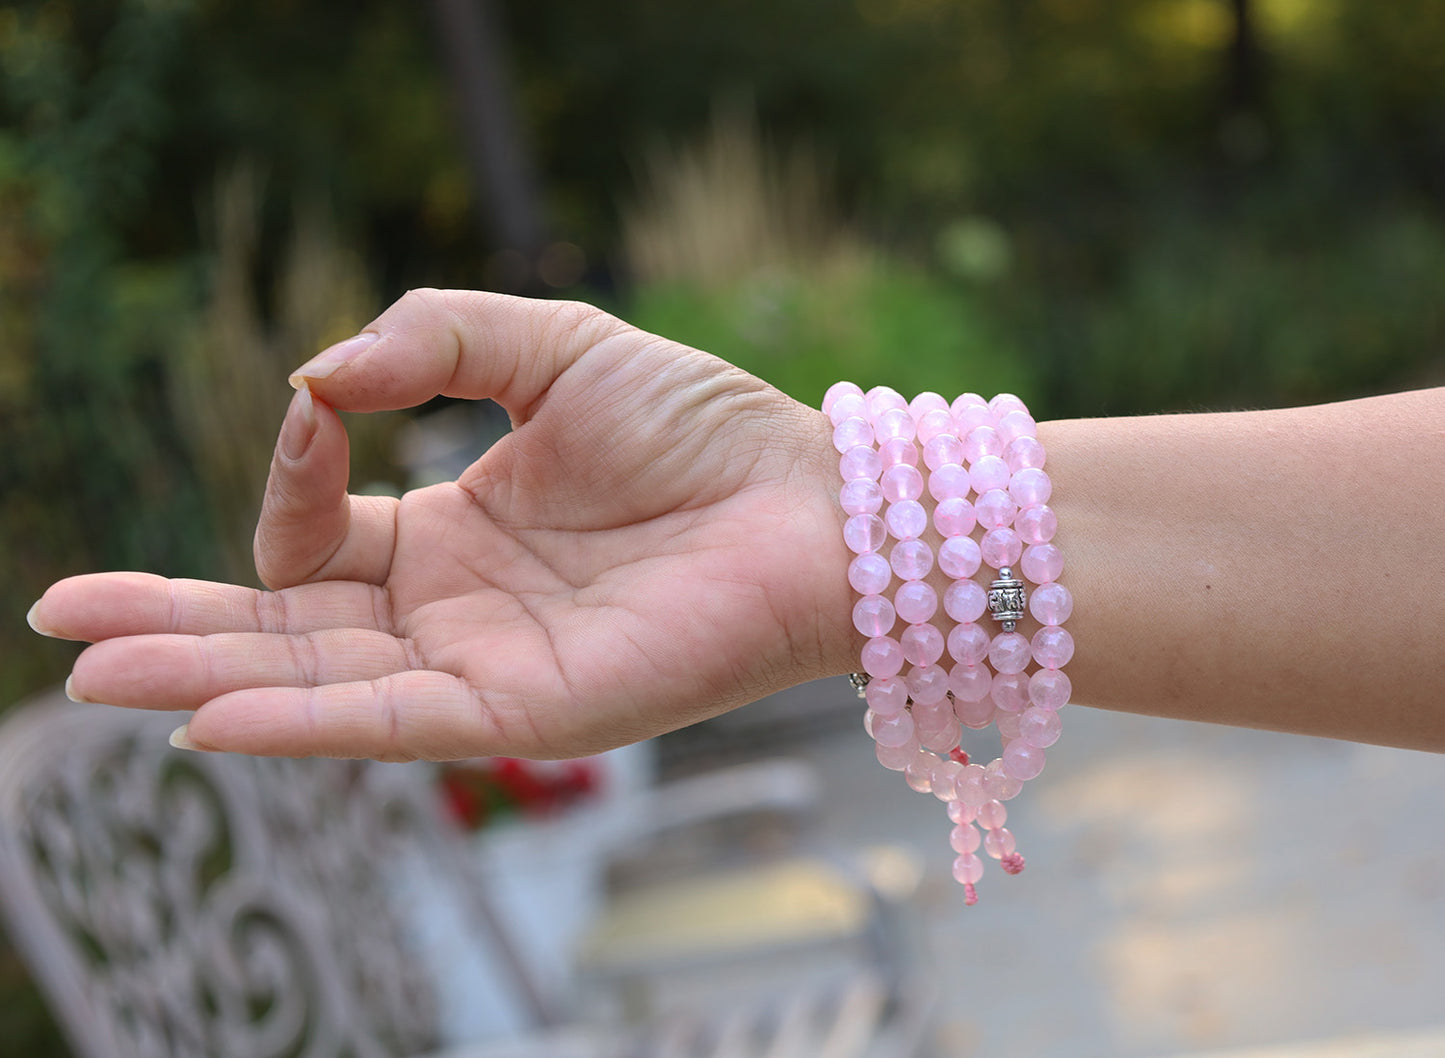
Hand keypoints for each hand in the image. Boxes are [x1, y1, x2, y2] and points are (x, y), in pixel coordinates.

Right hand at [30, 291, 854, 759]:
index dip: (292, 472)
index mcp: (451, 535)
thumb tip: (311, 378)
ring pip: (317, 684)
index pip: (316, 530)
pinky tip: (209, 714)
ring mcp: (482, 669)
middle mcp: (452, 613)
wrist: (812, 501)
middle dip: (173, 621)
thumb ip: (430, 339)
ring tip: (89, 669)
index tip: (321, 403)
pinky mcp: (529, 714)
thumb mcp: (549, 345)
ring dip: (202, 674)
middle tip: (62, 620)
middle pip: (284, 628)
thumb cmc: (700, 427)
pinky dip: (303, 724)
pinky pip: (396, 725)